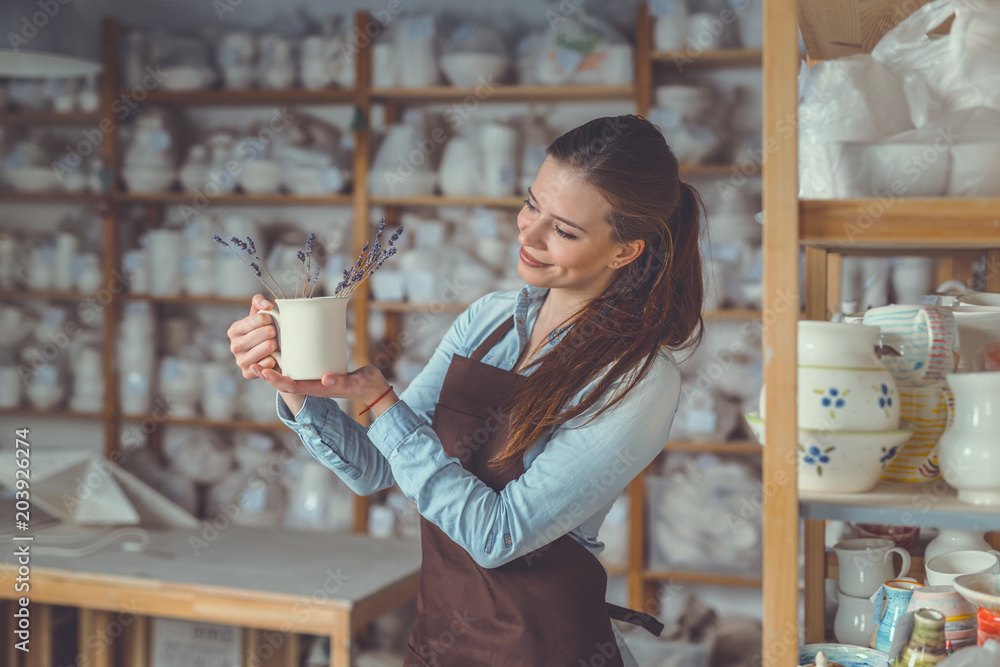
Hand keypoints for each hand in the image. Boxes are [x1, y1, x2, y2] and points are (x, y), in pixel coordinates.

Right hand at [228, 294, 278, 378]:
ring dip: (272, 345)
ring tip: (274, 344)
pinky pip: (264, 365)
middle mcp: (234, 346)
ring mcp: (240, 361)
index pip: (258, 319)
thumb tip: (267, 306)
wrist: (266, 353)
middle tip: (274, 334)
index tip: (271, 321)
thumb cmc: (262, 331)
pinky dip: (272, 361)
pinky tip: (273, 357)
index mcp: (234, 330)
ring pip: (264, 349)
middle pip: (263, 334)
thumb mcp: (258, 314)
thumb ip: (259, 302)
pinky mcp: (248, 373)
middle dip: (272, 332)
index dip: (268, 319)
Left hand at [254, 364, 393, 408]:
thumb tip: (325, 378)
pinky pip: (300, 372)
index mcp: (319, 389)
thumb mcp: (356, 380)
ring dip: (275, 371)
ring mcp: (316, 381)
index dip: (276, 380)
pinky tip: (282, 355)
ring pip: (291, 378)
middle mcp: (314, 386)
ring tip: (261, 360)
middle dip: (269, 376)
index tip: (263, 371)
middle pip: (286, 383)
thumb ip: (342, 380)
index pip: (292, 386)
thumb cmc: (366, 383)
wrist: (374, 387)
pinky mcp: (320, 374)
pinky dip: (288, 365)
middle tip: (253, 365)